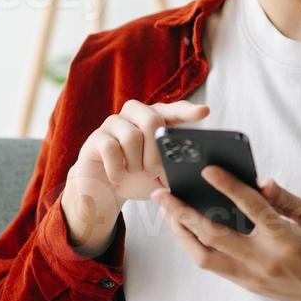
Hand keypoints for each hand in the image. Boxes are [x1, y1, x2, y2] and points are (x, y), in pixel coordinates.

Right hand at [62, 99, 209, 256]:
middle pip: (152, 120)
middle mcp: (135, 115)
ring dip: (136, 163)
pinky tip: (118, 177)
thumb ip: (174, 170)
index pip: (174, 110)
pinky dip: (117, 169)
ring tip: (135, 174)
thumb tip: (188, 173)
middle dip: (156, 151)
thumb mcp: (160, 177)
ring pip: (132, 136)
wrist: (104, 191)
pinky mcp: (96, 138)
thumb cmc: (137, 179)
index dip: (188, 110)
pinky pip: (110, 148)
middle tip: (154, 171)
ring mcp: (114, 123)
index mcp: (156, 120)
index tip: (204, 112)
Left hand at [149, 165, 300, 300]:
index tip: (207, 169)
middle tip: (162, 192)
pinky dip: (199, 247)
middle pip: (213, 236)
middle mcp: (265, 262)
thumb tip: (262, 181)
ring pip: (206, 257)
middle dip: (183, 213)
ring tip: (169, 212)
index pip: (251, 208)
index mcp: (287, 240)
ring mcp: (255, 278)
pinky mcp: (251, 287)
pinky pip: (216, 266)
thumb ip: (289, 200)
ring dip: (182, 234)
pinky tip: (189, 230)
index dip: (227, 186)